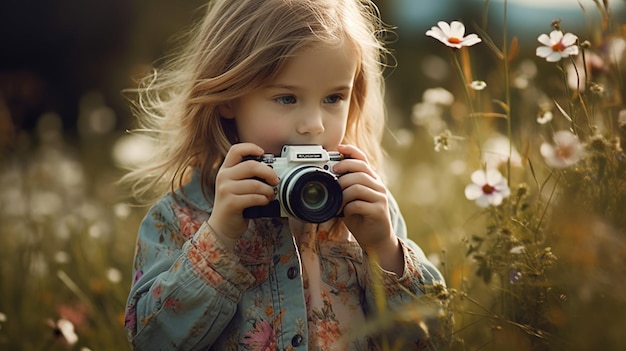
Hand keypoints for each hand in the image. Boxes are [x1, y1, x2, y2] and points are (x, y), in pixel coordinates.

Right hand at [208, 143, 278, 247]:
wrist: (222, 226)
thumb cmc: (234, 204)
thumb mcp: (236, 185)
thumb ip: (247, 176)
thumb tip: (271, 170)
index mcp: (225, 169)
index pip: (236, 150)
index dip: (251, 148)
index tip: (263, 153)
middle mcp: (223, 177)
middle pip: (251, 166)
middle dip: (268, 172)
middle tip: (275, 180)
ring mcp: (225, 190)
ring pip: (255, 184)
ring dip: (268, 190)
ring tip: (271, 195)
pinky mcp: (230, 203)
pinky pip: (253, 198)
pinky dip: (263, 200)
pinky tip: (264, 201)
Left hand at [333, 144, 402, 273]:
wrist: (376, 239)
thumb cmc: (360, 217)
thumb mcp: (350, 199)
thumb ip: (344, 187)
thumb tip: (327, 176)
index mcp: (371, 179)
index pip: (363, 158)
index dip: (351, 151)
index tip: (338, 148)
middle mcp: (378, 185)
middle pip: (360, 169)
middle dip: (343, 173)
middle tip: (333, 181)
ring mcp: (380, 197)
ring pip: (358, 186)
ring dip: (343, 194)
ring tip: (338, 202)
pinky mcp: (379, 211)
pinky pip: (359, 203)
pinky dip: (348, 207)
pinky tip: (345, 212)